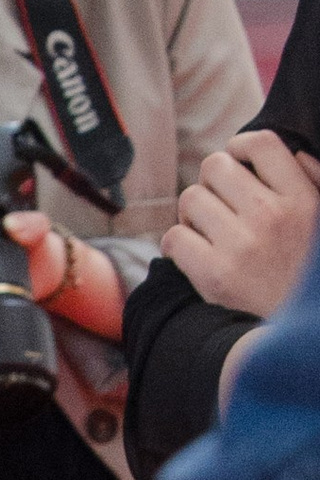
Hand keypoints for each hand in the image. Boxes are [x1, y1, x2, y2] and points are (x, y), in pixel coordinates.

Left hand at [165, 128, 319, 320]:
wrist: (303, 336)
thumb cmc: (312, 275)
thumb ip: (315, 182)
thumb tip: (289, 152)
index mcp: (303, 200)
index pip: (262, 143)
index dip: (240, 145)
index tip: (238, 162)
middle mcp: (272, 216)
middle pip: (215, 166)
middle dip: (211, 181)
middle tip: (219, 204)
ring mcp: (241, 246)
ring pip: (189, 199)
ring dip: (192, 213)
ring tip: (208, 231)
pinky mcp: (215, 276)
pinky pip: (173, 237)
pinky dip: (177, 245)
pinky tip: (194, 256)